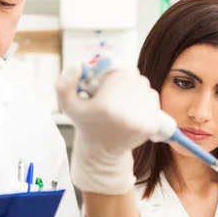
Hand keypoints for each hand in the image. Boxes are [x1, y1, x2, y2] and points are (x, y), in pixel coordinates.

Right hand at [56, 65, 159, 193]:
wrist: (102, 150)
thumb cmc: (86, 123)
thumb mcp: (67, 105)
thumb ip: (64, 84)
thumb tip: (76, 66)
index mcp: (105, 106)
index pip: (123, 71)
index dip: (114, 73)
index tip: (107, 83)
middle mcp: (125, 113)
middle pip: (135, 78)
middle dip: (125, 80)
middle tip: (115, 91)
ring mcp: (141, 121)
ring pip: (145, 86)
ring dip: (136, 89)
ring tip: (123, 101)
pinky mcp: (151, 126)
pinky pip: (153, 98)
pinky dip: (145, 99)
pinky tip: (133, 109)